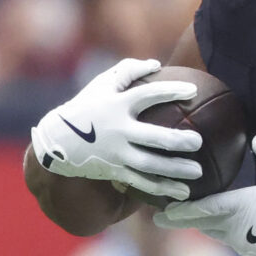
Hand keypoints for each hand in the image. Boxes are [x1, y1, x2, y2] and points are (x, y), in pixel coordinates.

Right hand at [30, 58, 200, 200]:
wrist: (56, 141)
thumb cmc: (85, 107)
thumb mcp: (101, 84)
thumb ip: (128, 70)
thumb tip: (157, 63)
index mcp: (116, 105)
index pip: (147, 95)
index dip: (170, 91)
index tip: (192, 91)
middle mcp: (117, 131)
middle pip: (153, 137)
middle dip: (177, 141)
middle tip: (198, 142)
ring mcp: (116, 153)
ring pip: (150, 165)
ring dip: (175, 170)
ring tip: (198, 172)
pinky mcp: (115, 171)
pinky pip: (142, 182)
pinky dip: (162, 189)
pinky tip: (182, 192)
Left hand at [157, 135, 255, 255]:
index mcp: (237, 207)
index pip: (201, 208)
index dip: (180, 209)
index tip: (162, 210)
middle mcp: (232, 227)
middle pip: (199, 223)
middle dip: (178, 220)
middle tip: (159, 218)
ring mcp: (238, 241)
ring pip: (211, 232)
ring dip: (195, 225)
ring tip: (182, 219)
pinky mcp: (247, 250)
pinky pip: (224, 238)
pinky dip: (213, 231)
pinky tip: (215, 227)